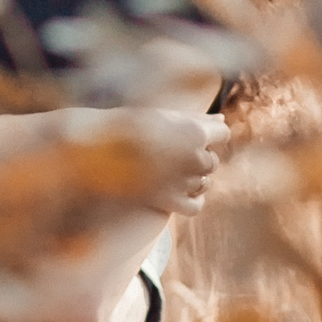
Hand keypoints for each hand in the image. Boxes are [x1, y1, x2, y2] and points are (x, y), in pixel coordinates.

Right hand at [107, 105, 226, 214]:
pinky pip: (196, 205)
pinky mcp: (169, 201)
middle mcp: (194, 158)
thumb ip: (198, 119)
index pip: (223, 135)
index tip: (192, 134)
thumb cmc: (132, 125)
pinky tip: (180, 190)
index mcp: (195, 133)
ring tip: (171, 170)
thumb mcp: (166, 115)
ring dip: (193, 177)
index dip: (210, 135)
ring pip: (204, 183)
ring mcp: (182, 182)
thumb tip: (222, 121)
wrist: (99, 148)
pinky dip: (193, 199)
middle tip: (173, 152)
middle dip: (198, 157)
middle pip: (212, 161)